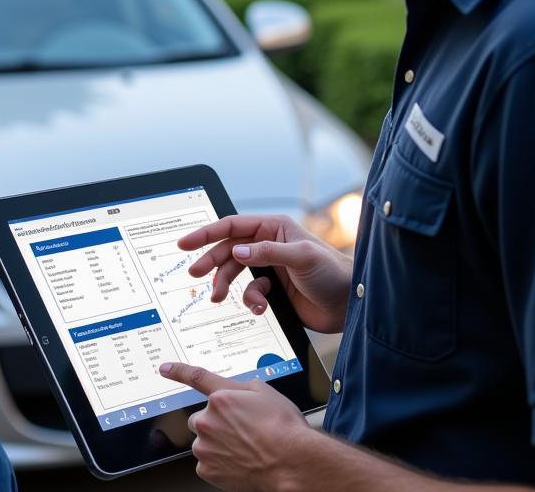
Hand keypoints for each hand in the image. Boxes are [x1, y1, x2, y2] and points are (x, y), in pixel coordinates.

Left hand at [159, 362, 308, 490]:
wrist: (291, 463)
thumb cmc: (283, 429)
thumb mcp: (266, 393)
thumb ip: (243, 389)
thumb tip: (236, 393)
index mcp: (221, 397)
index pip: (195, 378)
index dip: (178, 371)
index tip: (164, 368)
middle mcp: (208, 420)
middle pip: (201, 418)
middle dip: (214, 422)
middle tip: (238, 431)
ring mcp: (205, 446)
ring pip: (204, 442)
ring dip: (217, 443)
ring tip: (244, 448)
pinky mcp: (207, 470)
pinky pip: (207, 463)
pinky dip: (220, 463)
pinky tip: (239, 462)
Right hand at [179, 214, 351, 331]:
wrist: (350, 304)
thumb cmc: (332, 272)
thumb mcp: (301, 257)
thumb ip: (268, 253)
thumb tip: (236, 252)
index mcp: (273, 228)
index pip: (232, 226)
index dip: (206, 233)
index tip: (184, 243)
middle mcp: (268, 245)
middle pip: (228, 250)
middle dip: (210, 262)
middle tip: (194, 274)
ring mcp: (270, 268)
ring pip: (235, 274)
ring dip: (226, 285)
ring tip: (217, 298)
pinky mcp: (273, 290)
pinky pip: (250, 294)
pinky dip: (250, 302)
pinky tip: (260, 308)